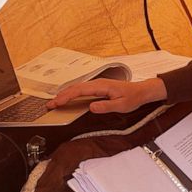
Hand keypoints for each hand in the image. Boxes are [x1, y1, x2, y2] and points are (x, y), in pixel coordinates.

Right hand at [46, 77, 167, 114]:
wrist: (141, 91)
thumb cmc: (133, 97)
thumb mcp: (121, 106)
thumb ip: (106, 106)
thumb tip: (91, 107)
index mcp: (101, 86)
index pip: (79, 90)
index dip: (66, 97)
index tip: (57, 103)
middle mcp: (98, 83)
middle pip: (75, 88)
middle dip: (61, 96)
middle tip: (50, 105)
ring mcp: (98, 84)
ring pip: (77, 88)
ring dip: (65, 94)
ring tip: (55, 102)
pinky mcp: (98, 87)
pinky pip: (82, 89)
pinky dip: (72, 93)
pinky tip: (68, 98)